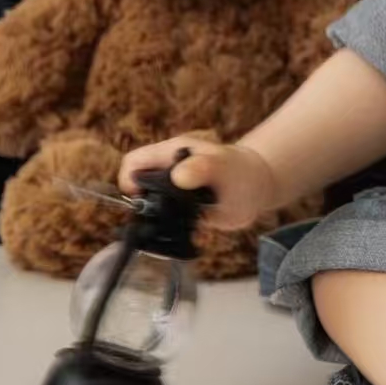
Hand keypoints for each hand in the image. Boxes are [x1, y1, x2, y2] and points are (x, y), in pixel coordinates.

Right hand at [117, 135, 275, 230]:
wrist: (256, 186)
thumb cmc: (239, 170)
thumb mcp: (223, 167)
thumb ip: (203, 168)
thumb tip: (179, 176)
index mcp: (170, 153)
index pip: (133, 162)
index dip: (129, 181)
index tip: (141, 200)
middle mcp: (166, 171)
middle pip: (136, 186)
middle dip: (141, 204)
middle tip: (159, 218)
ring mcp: (171, 191)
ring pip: (146, 205)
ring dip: (153, 219)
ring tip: (174, 225)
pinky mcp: (179, 209)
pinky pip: (161, 220)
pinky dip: (166, 228)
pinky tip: (183, 231)